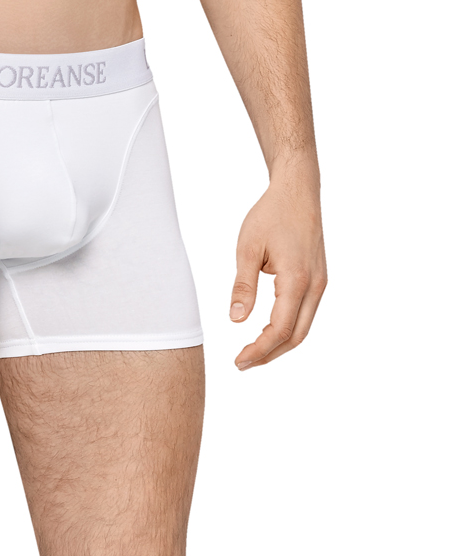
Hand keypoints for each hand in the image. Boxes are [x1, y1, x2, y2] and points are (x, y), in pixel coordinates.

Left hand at [229, 174, 326, 369]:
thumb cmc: (271, 215)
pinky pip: (306, 313)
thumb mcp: (248, 248)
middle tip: (242, 363)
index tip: (239, 361)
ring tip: (253, 352)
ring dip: (280, 344)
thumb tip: (235, 319)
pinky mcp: (319, 279)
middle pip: (296, 336)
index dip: (259, 350)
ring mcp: (320, 283)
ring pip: (303, 327)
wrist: (298, 192)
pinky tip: (269, 330)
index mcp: (297, 280)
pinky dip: (288, 328)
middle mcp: (315, 286)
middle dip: (270, 354)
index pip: (279, 330)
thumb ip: (243, 285)